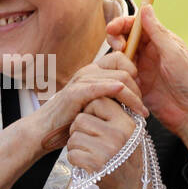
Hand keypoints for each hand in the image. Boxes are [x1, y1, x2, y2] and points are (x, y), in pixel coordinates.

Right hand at [28, 62, 144, 153]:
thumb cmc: (70, 119)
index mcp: (93, 71)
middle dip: (139, 89)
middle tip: (142, 109)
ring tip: (140, 113)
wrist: (45, 129)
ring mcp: (81, 81)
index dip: (135, 74)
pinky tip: (122, 95)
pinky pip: (98, 87)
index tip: (139, 96)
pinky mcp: (75, 94)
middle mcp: (88, 72)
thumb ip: (109, 96)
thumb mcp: (94, 103)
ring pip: (119, 79)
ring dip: (134, 97)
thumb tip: (131, 97)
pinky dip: (113, 89)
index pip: (122, 59)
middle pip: (125, 69)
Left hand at [66, 96, 143, 188]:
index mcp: (126, 122)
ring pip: (74, 137)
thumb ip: (116, 115)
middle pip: (81, 119)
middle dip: (79, 130)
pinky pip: (72, 153)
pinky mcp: (95, 165)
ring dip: (76, 146)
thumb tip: (97, 94)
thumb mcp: (129, 133)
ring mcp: (107, 149)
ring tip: (89, 153)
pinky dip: (75, 159)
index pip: (98, 101)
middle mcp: (118, 134)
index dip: (90, 110)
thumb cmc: (127, 159)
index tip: (94, 122)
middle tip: (89, 141)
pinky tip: (86, 164)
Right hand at [105, 5, 187, 158]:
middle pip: (125, 38)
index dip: (123, 24)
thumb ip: (157, 32)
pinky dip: (116, 73)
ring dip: (116, 57)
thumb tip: (146, 7)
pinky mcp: (136, 84)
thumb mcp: (173, 53)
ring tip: (120, 65)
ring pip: (120, 56)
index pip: (137, 25)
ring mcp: (141, 68)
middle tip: (116, 47)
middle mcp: (149, 52)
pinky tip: (120, 78)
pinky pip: (120, 74)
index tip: (113, 28)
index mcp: (160, 41)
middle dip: (116, 38)